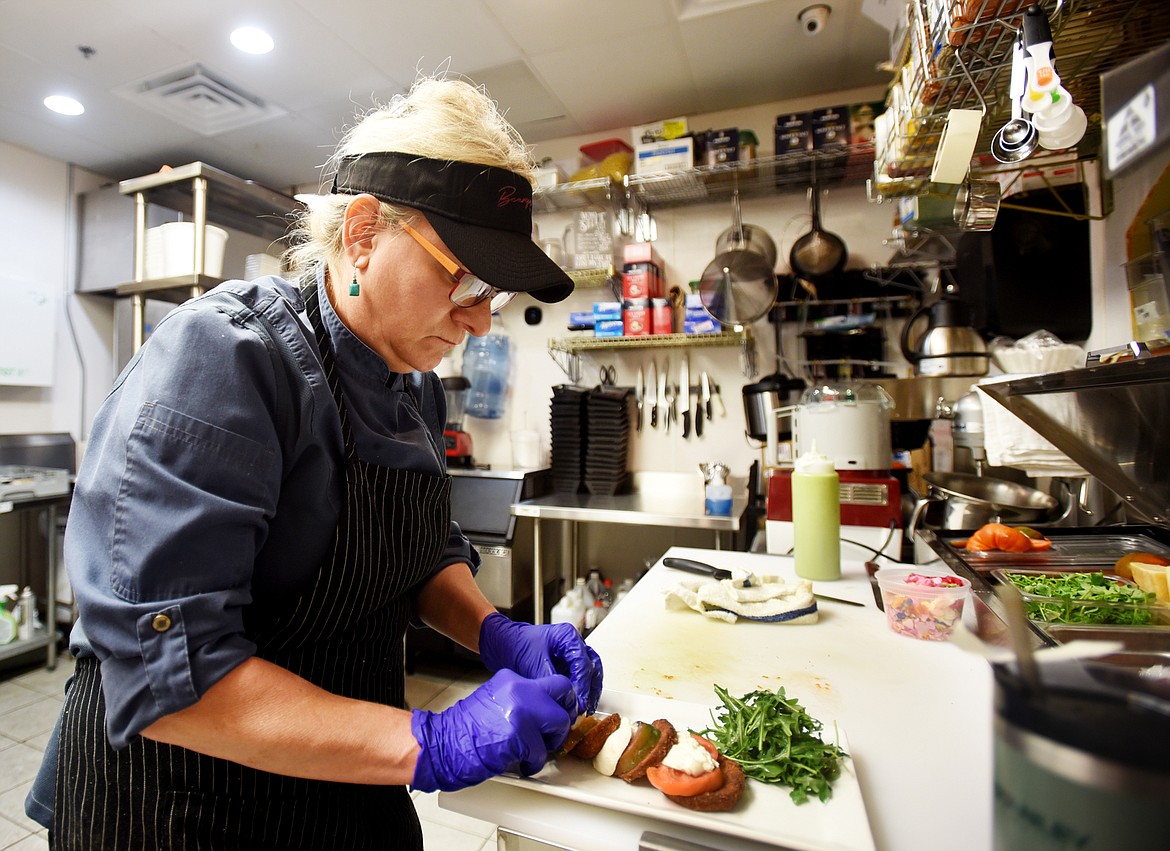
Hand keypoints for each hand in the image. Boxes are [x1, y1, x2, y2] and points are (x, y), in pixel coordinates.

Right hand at [410, 669, 573, 791]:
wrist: (442, 743)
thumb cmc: (462, 729)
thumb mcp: (493, 699)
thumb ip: (519, 699)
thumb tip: (543, 711)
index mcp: (511, 679)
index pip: (550, 681)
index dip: (559, 700)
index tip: (559, 711)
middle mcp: (518, 688)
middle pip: (563, 691)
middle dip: (565, 712)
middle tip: (557, 730)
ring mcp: (520, 710)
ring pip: (559, 722)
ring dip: (551, 742)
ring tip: (535, 751)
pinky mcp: (519, 734)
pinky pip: (542, 751)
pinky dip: (534, 763)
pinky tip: (522, 763)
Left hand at [478, 612, 603, 715]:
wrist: (502, 644)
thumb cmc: (515, 645)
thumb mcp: (533, 663)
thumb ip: (550, 679)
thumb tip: (564, 697)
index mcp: (568, 637)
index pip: (583, 663)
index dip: (583, 684)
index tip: (579, 700)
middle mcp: (573, 644)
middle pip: (592, 667)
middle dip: (590, 689)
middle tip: (584, 707)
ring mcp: (571, 655)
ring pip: (590, 674)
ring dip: (589, 692)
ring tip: (585, 709)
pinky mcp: (566, 666)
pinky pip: (579, 679)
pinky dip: (581, 692)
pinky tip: (577, 706)